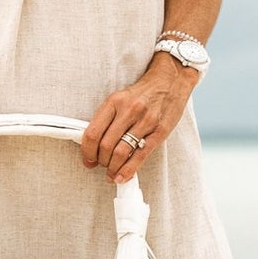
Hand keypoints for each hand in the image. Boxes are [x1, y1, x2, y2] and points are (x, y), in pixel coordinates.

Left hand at [81, 54, 197, 181]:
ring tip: (111, 173)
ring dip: (113, 168)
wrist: (170, 81)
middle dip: (100, 161)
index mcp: (114, 102)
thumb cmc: (143, 92)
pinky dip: (129, 170)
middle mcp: (128, 110)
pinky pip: (141, 155)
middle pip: (106, 145)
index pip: (93, 132)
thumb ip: (107, 118)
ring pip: (121, 152)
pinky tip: (122, 177)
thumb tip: (93, 144)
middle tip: (100, 166)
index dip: (87, 151)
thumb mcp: (120, 98)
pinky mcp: (160, 131)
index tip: (87, 160)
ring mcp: (145, 121)